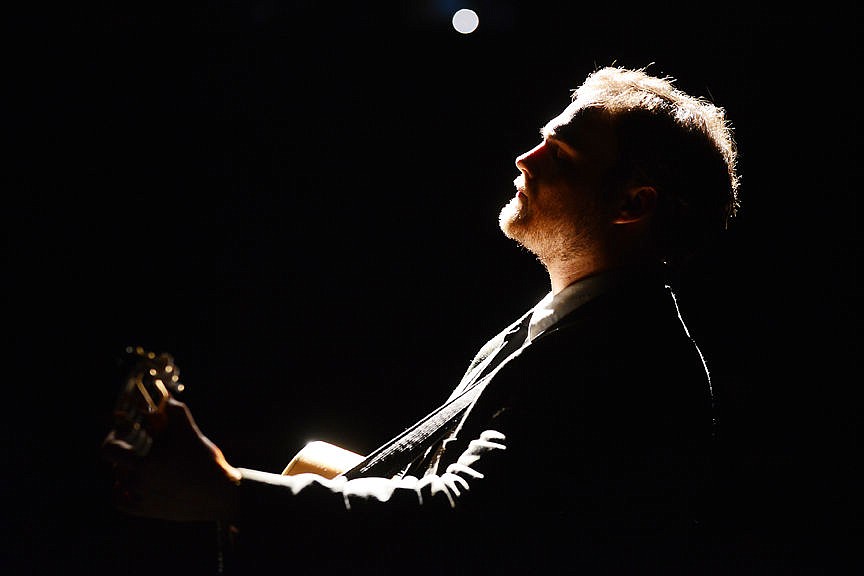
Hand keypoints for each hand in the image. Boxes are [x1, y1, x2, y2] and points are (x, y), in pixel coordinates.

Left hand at [102, 397, 240, 521]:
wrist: (220, 495)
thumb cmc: (205, 462)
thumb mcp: (190, 433)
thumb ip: (174, 412)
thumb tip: (164, 397)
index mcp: (146, 463)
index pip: (110, 448)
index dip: (115, 434)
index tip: (124, 427)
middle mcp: (139, 484)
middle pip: (114, 462)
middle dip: (120, 447)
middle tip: (130, 440)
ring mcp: (142, 499)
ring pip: (119, 480)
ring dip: (124, 467)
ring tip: (139, 458)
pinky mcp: (147, 511)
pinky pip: (121, 502)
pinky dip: (122, 490)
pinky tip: (130, 482)